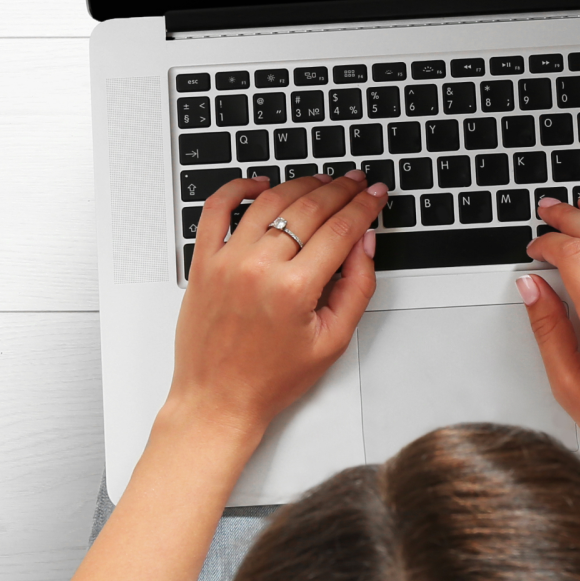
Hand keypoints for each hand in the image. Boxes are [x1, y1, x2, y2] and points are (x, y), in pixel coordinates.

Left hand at [163, 172, 389, 439]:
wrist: (219, 399)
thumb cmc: (271, 378)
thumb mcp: (333, 340)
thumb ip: (357, 286)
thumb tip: (365, 242)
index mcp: (295, 289)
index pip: (341, 228)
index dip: (365, 205)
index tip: (376, 194)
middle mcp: (259, 267)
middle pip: (309, 207)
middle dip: (340, 189)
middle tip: (357, 182)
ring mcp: (227, 261)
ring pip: (270, 201)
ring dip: (301, 184)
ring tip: (322, 182)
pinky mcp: (203, 262)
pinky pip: (217, 209)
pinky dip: (238, 188)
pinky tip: (260, 184)